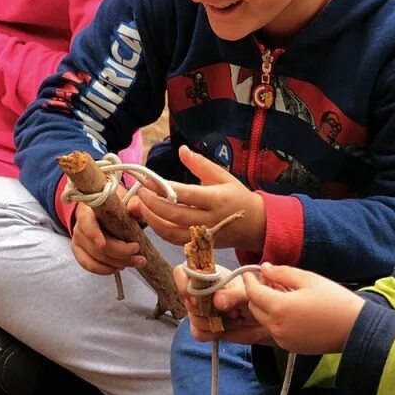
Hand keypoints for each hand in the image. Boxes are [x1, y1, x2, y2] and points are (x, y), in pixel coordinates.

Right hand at [70, 202, 146, 274]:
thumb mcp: (125, 201)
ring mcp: (78, 241)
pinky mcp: (79, 252)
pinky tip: (119, 267)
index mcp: (88, 211)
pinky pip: (90, 265)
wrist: (103, 212)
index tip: (103, 245)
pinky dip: (105, 270)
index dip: (94, 234)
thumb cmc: (115, 207)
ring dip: (117, 263)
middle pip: (96, 246)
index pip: (87, 223)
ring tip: (135, 262)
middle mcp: (79, 226)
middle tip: (140, 257)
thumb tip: (136, 206)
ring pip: (96, 258)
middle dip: (120, 253)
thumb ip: (133, 203)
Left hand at [135, 145, 266, 252]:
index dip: (163, 188)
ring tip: (140, 205)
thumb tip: (181, 149)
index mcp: (216, 199)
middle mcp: (208, 219)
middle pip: (174, 215)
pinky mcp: (199, 244)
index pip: (185, 194)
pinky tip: (151, 218)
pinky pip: (174, 240)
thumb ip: (200, 164)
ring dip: (151, 219)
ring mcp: (203, 235)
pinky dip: (159, 230)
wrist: (255, 225)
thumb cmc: (237, 196)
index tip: (147, 180)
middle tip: (139, 192)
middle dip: (152, 204)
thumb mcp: (223, 176)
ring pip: (170, 232)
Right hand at [173, 265, 272, 344]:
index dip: (184, 284)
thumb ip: (234, 294)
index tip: (198, 297)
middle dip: (210, 309)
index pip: (181, 273)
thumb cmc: (254, 296)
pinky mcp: (203, 328)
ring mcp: (199, 310)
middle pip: (188, 301)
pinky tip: (225, 328)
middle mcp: (199, 291)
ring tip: (234, 317)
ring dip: (215, 322)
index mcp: (206, 274)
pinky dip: (213, 333)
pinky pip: (198, 333)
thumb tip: (217, 301)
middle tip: (231, 309)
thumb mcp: (248, 292)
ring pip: (194, 319)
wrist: (262, 317)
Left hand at [242, 264, 363, 354]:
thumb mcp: (308, 279)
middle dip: (256, 293)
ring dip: (266, 306)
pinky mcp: (290, 348)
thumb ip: (282, 273)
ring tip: (282, 292)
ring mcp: (282, 340)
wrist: (356, 329)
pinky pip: (275, 329)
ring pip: (264, 319)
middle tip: (268, 280)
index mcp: (279, 308)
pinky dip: (275, 318)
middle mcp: (276, 327)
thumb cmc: (334, 300)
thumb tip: (264, 268)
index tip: (249, 271)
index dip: (248, 280)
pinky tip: (290, 308)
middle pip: (254, 308)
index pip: (253, 293)